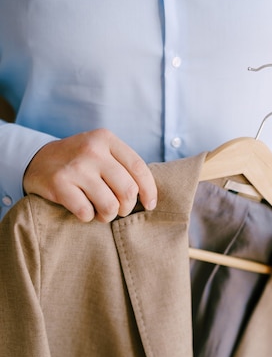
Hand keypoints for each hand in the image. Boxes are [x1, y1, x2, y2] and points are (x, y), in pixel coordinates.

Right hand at [23, 128, 157, 222]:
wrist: (36, 160)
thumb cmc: (79, 161)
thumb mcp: (101, 151)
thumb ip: (123, 165)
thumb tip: (150, 194)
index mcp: (106, 139)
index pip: (139, 168)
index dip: (149, 191)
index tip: (149, 205)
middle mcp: (92, 150)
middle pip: (127, 190)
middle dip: (127, 207)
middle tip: (119, 210)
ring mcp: (75, 167)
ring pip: (110, 206)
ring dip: (108, 216)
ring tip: (102, 213)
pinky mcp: (59, 185)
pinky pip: (87, 213)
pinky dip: (88, 217)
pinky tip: (83, 209)